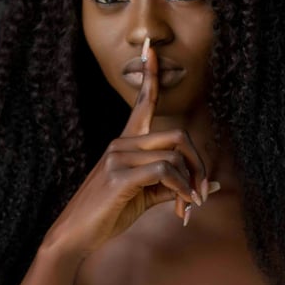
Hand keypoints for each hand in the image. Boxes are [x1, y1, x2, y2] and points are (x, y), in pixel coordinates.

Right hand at [42, 38, 218, 267]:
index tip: (151, 49)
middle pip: (178, 135)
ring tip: (189, 207)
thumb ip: (174, 186)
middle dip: (198, 164)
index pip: (142, 103)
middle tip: (201, 193)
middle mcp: (121, 143)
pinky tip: (182, 207)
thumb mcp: (145, 197)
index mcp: (126, 143)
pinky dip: (180, 188)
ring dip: (190, 184)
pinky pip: (164, 171)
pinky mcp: (119, 176)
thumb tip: (209, 184)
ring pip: (174, 155)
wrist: (75, 235)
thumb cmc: (109, 214)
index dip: (150, 76)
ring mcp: (118, 157)